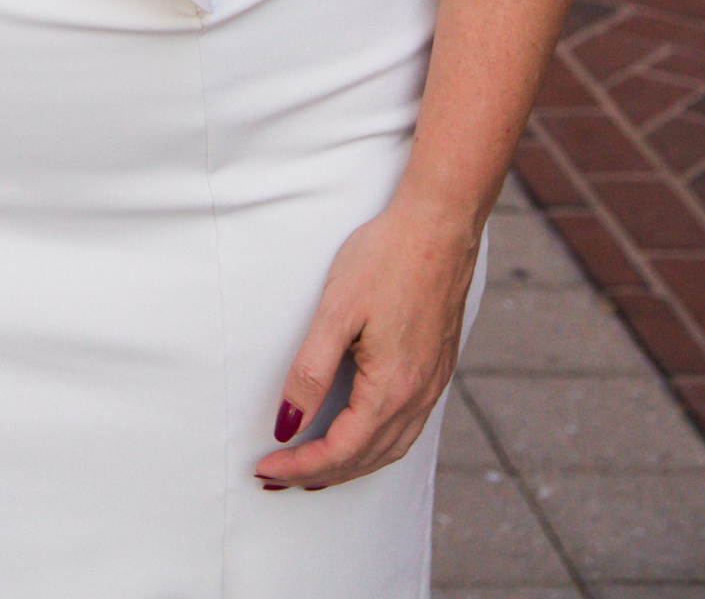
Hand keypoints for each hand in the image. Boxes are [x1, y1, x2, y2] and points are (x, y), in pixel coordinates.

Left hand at [255, 198, 479, 490]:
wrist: (439, 225)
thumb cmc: (384, 259)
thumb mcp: (336, 312)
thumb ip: (311, 372)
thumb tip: (287, 424)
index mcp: (391, 389)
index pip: (340, 451)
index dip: (299, 466)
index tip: (264, 469)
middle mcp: (418, 397)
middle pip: (365, 459)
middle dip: (318, 474)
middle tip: (276, 477)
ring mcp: (432, 385)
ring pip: (389, 449)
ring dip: (349, 465)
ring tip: (312, 470)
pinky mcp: (436, 369)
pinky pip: (406, 428)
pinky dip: (375, 445)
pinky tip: (358, 436)